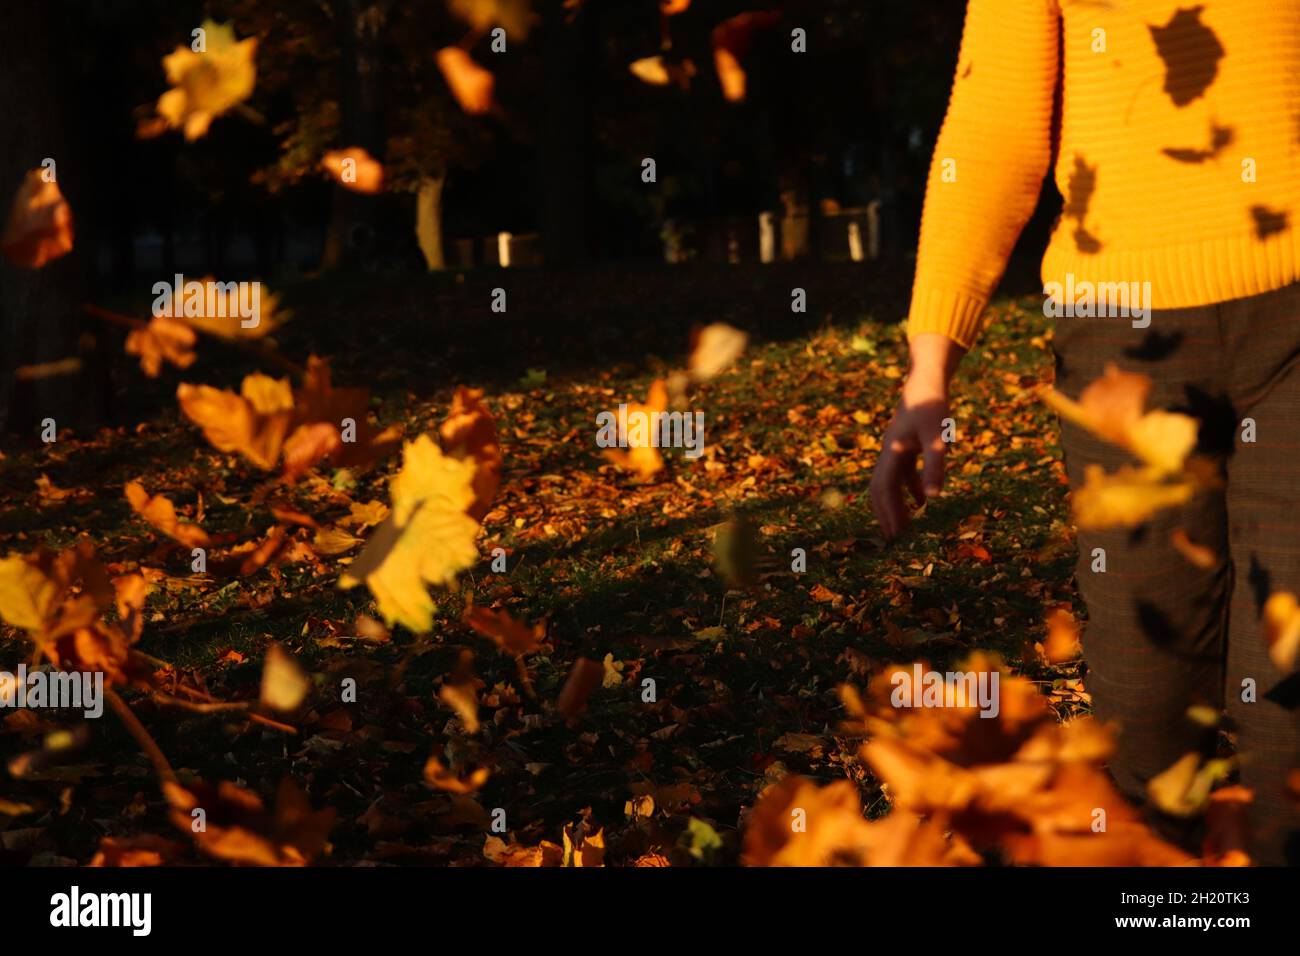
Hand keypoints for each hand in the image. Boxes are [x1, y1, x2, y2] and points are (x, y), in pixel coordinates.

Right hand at [869, 333, 964, 539]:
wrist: (927, 378)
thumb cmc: (932, 405)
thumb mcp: (937, 436)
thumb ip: (934, 466)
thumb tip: (932, 499)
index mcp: (891, 452)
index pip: (883, 490)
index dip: (888, 513)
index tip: (895, 536)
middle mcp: (889, 453)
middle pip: (880, 490)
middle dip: (885, 514)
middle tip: (893, 540)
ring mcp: (896, 449)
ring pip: (890, 484)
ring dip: (896, 505)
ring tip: (905, 527)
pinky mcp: (906, 445)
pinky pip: (903, 474)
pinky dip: (909, 490)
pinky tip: (923, 502)